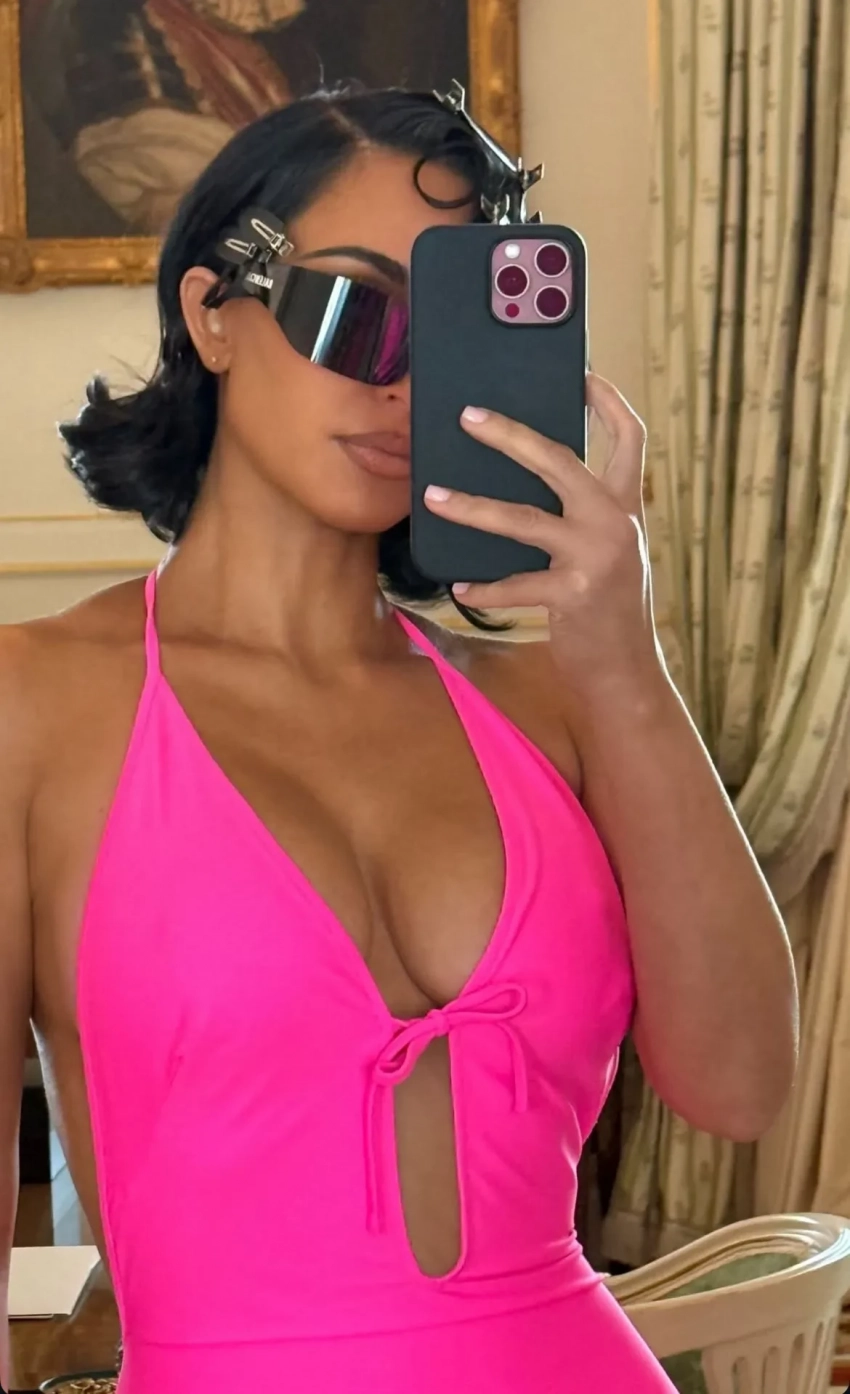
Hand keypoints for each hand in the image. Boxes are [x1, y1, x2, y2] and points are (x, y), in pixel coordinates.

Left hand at [422, 373, 664, 699]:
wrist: (628, 671)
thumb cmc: (609, 608)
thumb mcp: (610, 552)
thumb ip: (585, 516)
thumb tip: (526, 482)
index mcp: (628, 505)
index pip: (630, 437)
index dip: (608, 400)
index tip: (582, 372)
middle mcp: (616, 522)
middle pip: (560, 459)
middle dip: (510, 434)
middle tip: (468, 417)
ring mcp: (596, 557)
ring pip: (522, 518)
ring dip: (472, 507)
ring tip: (434, 496)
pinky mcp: (574, 595)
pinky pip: (516, 584)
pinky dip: (485, 587)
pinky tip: (461, 587)